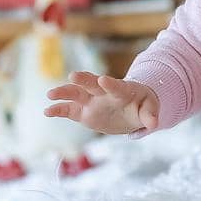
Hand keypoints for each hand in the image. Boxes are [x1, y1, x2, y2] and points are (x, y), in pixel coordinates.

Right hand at [44, 72, 160, 136]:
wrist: (130, 108)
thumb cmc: (142, 105)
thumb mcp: (149, 109)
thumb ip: (149, 116)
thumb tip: (153, 124)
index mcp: (122, 90)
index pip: (116, 86)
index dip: (110, 84)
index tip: (103, 79)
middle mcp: (103, 92)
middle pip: (92, 84)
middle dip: (83, 80)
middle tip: (73, 75)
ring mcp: (91, 101)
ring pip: (76, 94)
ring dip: (64, 93)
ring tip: (50, 94)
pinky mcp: (83, 112)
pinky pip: (69, 110)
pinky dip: (58, 110)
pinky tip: (47, 111)